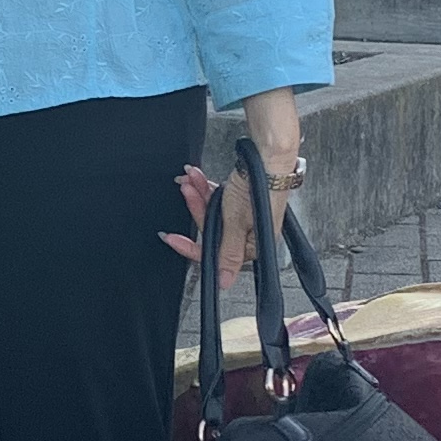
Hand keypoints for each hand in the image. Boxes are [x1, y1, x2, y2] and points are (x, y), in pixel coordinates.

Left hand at [159, 153, 301, 285]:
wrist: (268, 157)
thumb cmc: (258, 188)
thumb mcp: (236, 223)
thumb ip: (227, 252)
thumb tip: (224, 282)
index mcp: (251, 245)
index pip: (215, 254)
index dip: (190, 246)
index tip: (172, 239)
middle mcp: (248, 233)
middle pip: (211, 229)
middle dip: (196, 208)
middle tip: (187, 192)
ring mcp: (244, 216)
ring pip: (212, 211)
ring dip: (199, 193)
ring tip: (191, 179)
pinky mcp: (240, 201)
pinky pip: (218, 199)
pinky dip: (206, 188)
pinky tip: (198, 178)